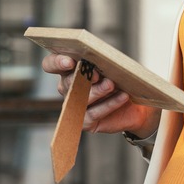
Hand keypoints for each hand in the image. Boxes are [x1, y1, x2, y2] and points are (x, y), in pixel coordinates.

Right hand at [43, 54, 158, 137]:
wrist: (132, 106)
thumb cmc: (119, 81)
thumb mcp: (111, 68)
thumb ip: (102, 64)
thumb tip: (100, 64)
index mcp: (69, 70)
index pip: (51, 64)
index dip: (56, 62)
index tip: (70, 61)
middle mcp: (68, 88)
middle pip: (67, 82)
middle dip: (82, 76)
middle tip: (96, 74)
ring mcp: (74, 106)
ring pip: (81, 98)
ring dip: (97, 91)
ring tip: (111, 84)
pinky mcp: (85, 121)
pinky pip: (95, 112)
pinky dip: (110, 104)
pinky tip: (122, 96)